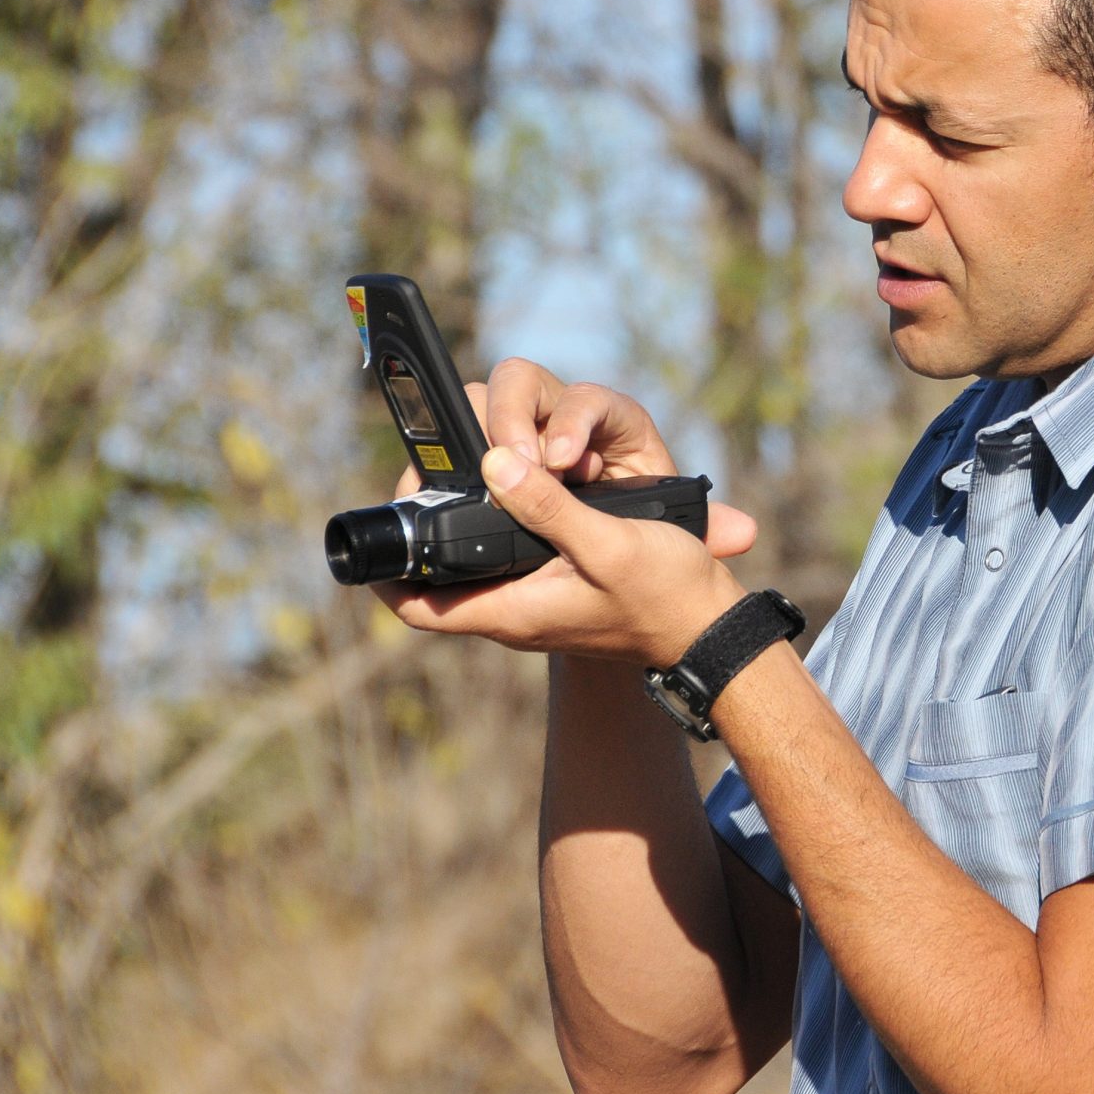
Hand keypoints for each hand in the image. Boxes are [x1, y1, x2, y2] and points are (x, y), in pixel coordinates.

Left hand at [374, 362, 758, 669]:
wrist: (709, 627)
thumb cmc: (665, 595)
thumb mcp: (609, 544)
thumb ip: (550, 507)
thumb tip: (494, 466)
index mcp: (512, 611)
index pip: (416, 607)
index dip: (385, 571)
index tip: (393, 513)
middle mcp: (512, 612)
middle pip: (437, 578)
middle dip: (429, 523)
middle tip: (444, 472)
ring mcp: (533, 603)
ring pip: (473, 562)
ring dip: (470, 517)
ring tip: (487, 471)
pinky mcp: (555, 591)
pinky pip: (508, 556)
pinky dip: (505, 521)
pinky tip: (528, 488)